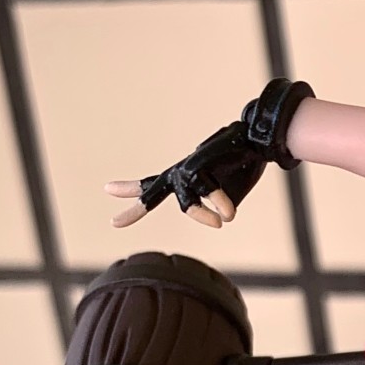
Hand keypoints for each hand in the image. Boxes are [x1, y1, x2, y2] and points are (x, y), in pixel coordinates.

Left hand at [106, 121, 266, 229]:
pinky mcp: (198, 165)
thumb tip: (221, 218)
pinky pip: (209, 194)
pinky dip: (221, 206)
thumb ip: (218, 207)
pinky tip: (228, 213)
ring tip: (219, 223)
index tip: (108, 190)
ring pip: (186, 204)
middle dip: (136, 208)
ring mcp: (188, 169)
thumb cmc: (243, 165)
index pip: (153, 185)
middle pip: (153, 191)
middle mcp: (181, 172)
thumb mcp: (228, 194)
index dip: (133, 190)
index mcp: (184, 177)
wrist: (256, 140)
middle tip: (113, 224)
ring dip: (201, 215)